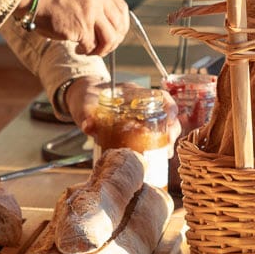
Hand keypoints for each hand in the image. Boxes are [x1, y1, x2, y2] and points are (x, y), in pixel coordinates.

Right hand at [22, 0, 129, 55]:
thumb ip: (95, 1)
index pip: (122, 8)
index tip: (115, 34)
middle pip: (120, 25)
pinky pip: (92, 45)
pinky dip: (87, 51)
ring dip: (102, 49)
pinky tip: (78, 49)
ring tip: (90, 50)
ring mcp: (91, 11)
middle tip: (103, 46)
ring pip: (110, 38)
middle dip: (114, 41)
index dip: (122, 25)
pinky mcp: (81, 27)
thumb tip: (108, 24)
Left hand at [63, 78, 181, 151]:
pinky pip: (151, 139)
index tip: (171, 119)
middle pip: (167, 116)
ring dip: (166, 142)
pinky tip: (153, 159)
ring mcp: (140, 119)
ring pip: (162, 128)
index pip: (161, 96)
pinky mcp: (135, 132)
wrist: (82, 101)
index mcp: (134, 94)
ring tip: (164, 155)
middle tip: (168, 146)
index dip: (170, 107)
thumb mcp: (85, 105)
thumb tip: (88, 125)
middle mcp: (141, 106)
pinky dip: (155, 148)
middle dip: (172, 131)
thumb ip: (87, 115)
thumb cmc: (86, 98)